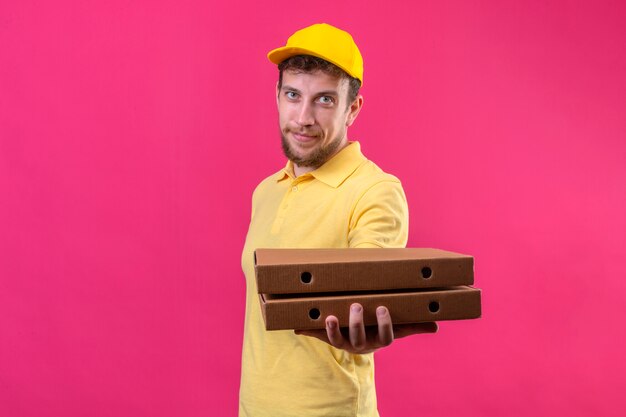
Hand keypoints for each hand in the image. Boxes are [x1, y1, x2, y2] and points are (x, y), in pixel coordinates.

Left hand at [295, 303, 437, 353]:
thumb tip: (437, 326)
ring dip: (333, 329)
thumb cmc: (380, 325)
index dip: (383, 324)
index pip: (384, 336)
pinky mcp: (328, 337)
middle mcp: (361, 344)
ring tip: (330, 315)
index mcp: (378, 339)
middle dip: (357, 323)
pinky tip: (297, 325)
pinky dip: (308, 330)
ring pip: (338, 340)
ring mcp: (344, 341)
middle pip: (359, 338)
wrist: (361, 334)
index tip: (383, 308)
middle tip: (356, 305)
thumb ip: (414, 325)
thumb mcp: (397, 326)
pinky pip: (318, 335)